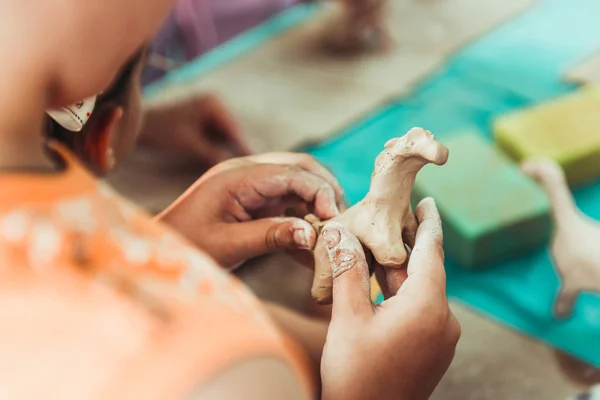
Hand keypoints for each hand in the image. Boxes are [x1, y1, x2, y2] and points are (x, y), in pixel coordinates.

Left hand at [139, 93, 251, 164]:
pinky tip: (224, 163)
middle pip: (233, 134)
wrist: (137, 124)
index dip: (245, 149)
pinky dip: (220, 149)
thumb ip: (213, 154)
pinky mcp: (203, 120)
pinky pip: (218, 138)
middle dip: (238, 151)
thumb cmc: (160, 130)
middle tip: (251, 172)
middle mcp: (215, 104)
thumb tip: (234, 169)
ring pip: (226, 137)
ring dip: (230, 152)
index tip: (255, 166)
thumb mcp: (190, 144)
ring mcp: (209, 111)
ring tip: (240, 171)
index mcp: (214, 103)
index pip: (235, 130)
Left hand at [158, 162, 341, 269]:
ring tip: (331, 238)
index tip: (335, 221)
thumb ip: (270, 235)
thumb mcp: (227, 245)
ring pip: (299, 188)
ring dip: (318, 210)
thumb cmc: (185, 246)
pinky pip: (288, 208)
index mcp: (239, 176)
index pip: (293, 172)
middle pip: (302, 170)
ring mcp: (253, 188)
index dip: (320, 192)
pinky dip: (303, 225)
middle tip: (340, 224)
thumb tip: (313, 234)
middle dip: (326, 193)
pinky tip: (311, 252)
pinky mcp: (255, 204)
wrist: (160, 253)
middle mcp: (249, 174)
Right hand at [320, 198, 459, 399]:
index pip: (431, 252)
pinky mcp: (432, 352)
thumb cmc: (356, 374)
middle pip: (425, 271)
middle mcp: (443, 320)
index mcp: (426, 306)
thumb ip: (347, 270)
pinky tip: (380, 287)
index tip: (428, 202)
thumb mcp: (346, 317)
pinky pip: (420, 311)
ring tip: (377, 251)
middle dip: (406, 246)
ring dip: (400, 272)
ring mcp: (440, 339)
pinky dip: (401, 294)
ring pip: (421, 292)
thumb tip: (339, 233)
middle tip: (390, 220)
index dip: (428, 224)